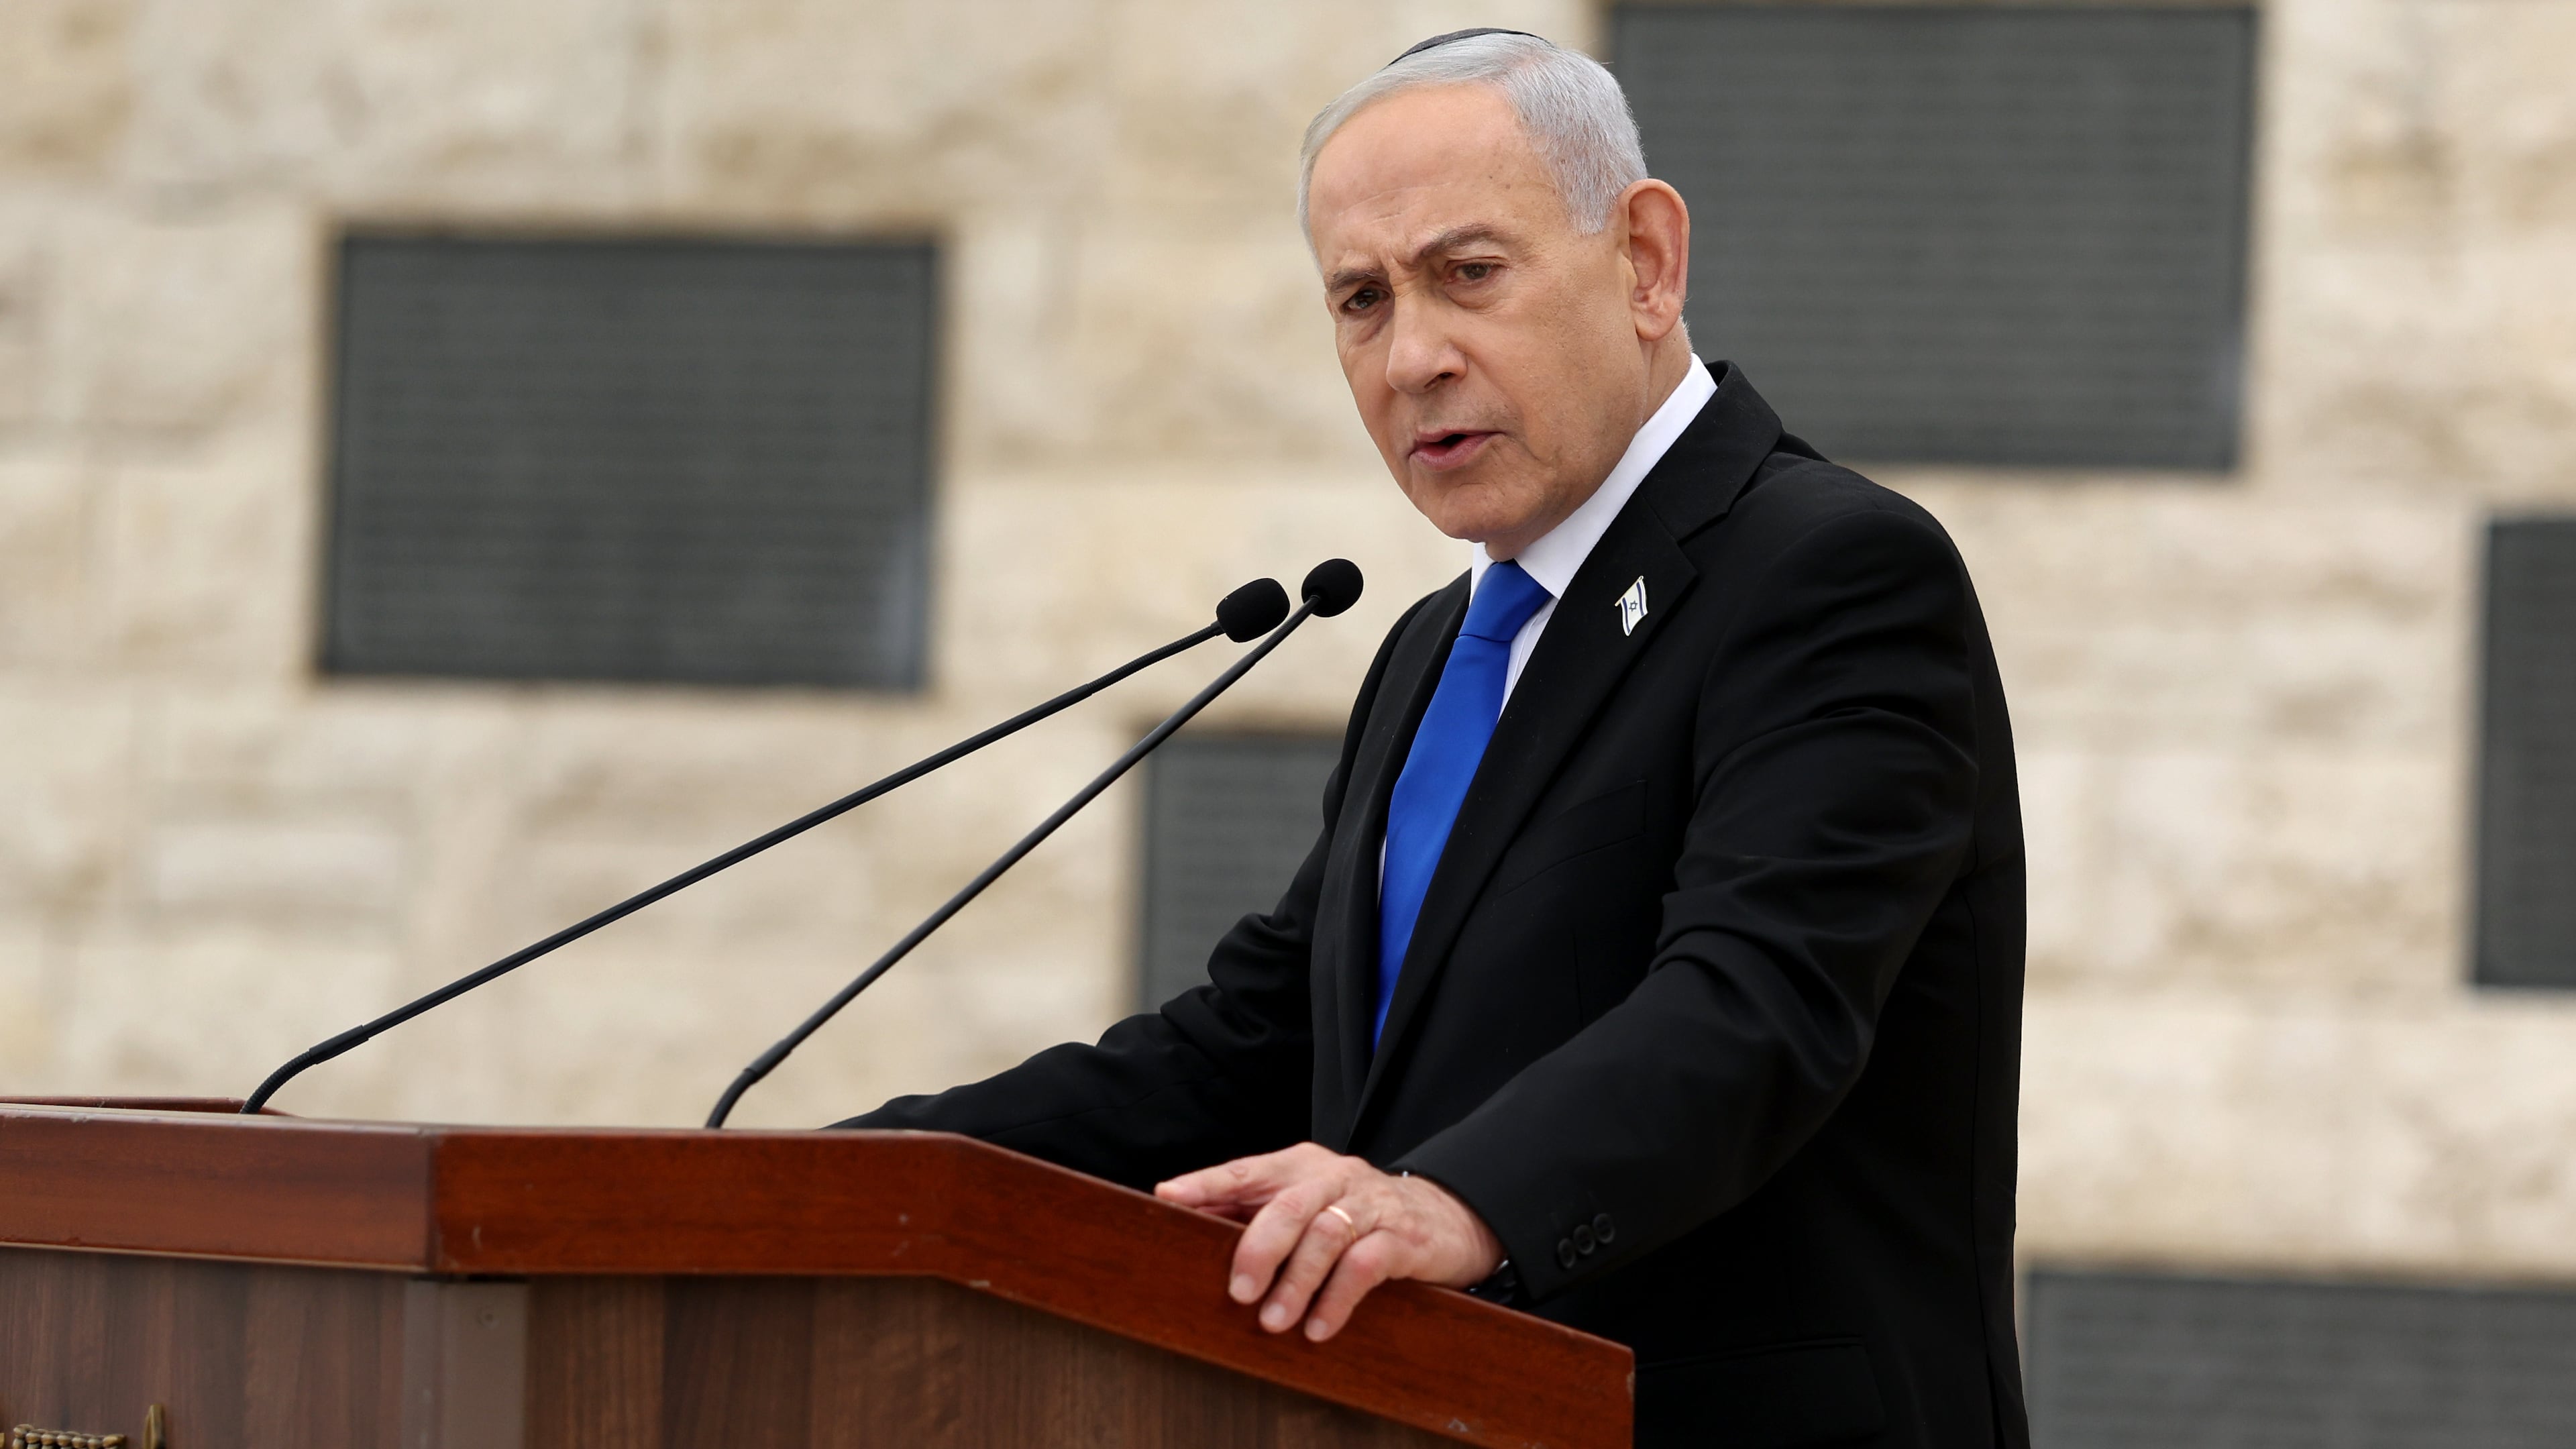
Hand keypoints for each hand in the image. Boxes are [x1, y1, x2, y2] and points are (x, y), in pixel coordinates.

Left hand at [1155, 1142, 1503, 1341]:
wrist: (1445, 1217)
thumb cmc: (1357, 1214)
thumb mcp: (1308, 1203)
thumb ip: (1256, 1211)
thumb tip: (1186, 1226)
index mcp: (1301, 1165)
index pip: (1247, 1170)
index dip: (1207, 1183)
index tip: (1168, 1197)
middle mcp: (1334, 1177)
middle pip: (1287, 1204)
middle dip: (1258, 1249)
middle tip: (1237, 1293)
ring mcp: (1369, 1205)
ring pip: (1325, 1236)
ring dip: (1296, 1283)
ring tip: (1274, 1321)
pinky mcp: (1402, 1238)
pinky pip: (1365, 1265)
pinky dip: (1338, 1299)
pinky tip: (1318, 1327)